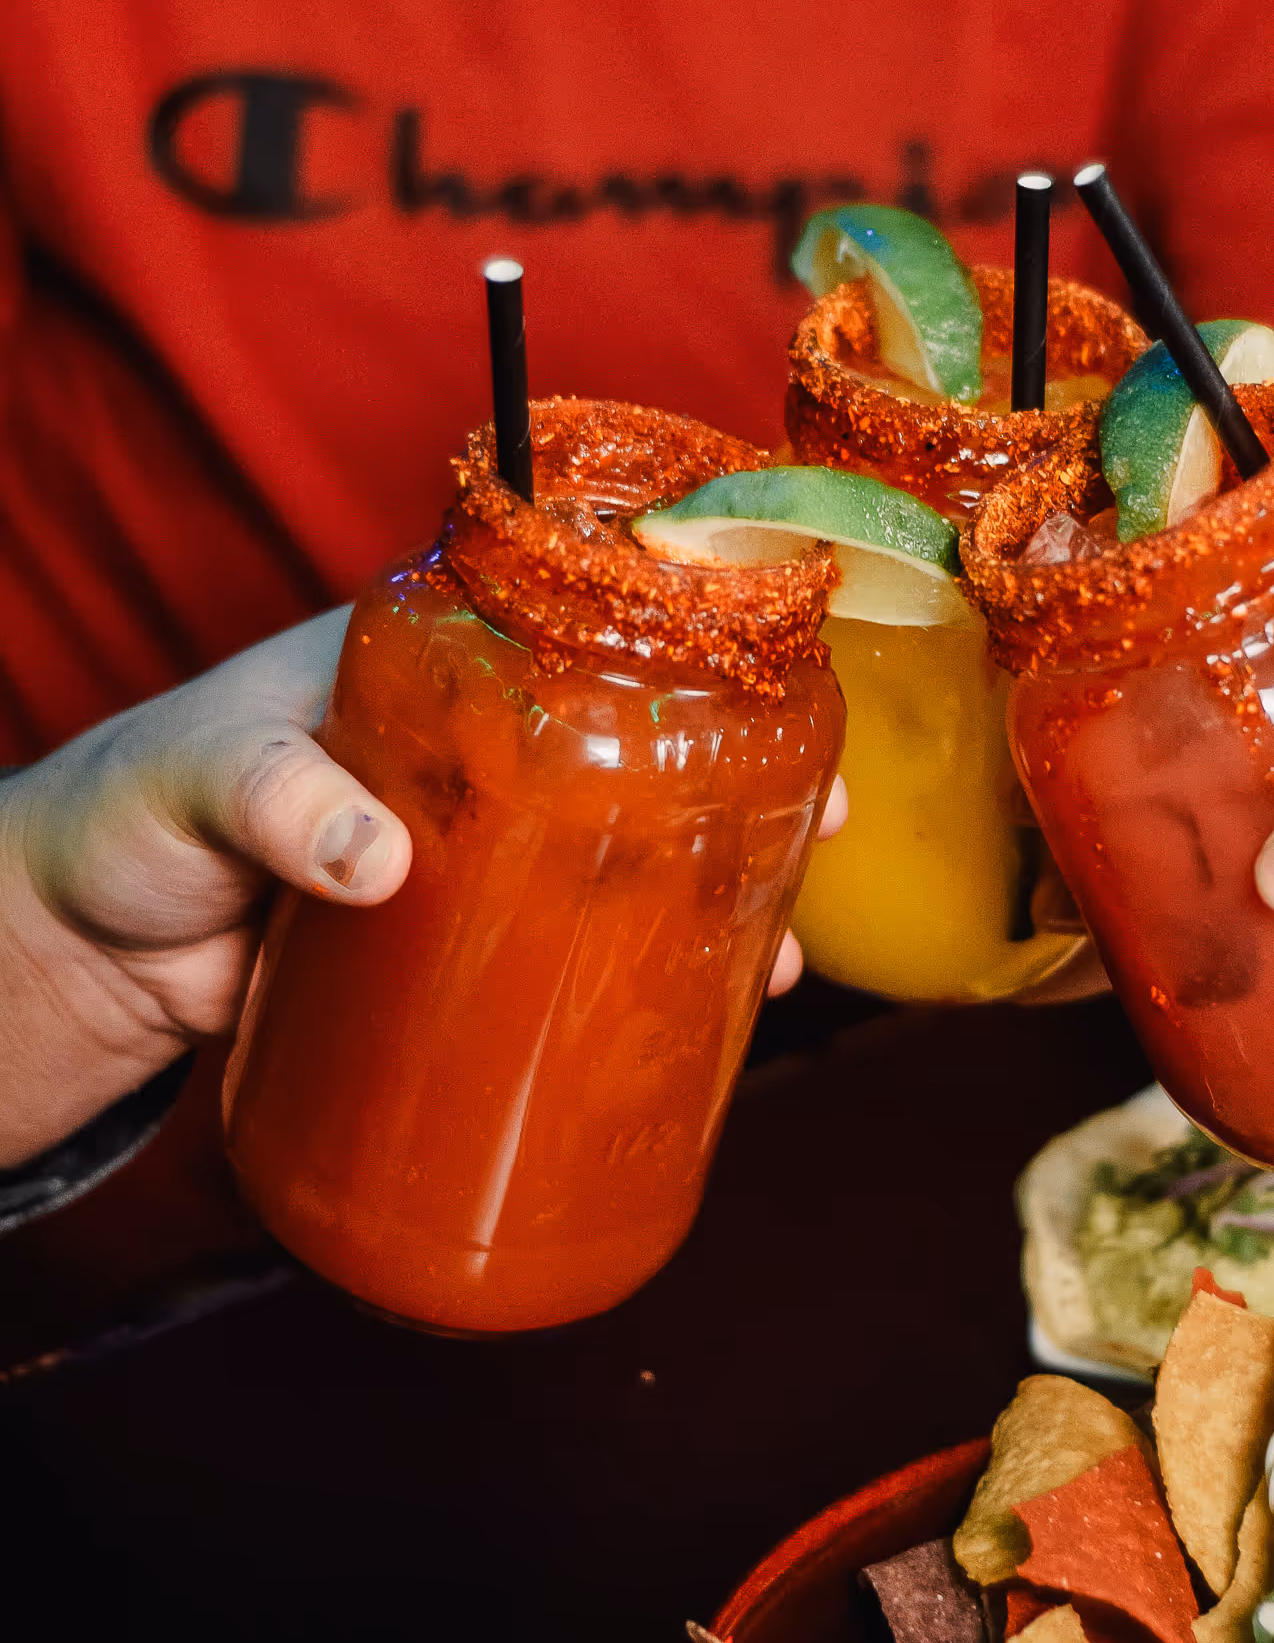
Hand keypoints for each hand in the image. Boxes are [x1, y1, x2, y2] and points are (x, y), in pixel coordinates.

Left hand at [0, 609, 846, 1157]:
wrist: (87, 944)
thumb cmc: (134, 812)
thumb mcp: (203, 776)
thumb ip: (280, 797)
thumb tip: (379, 863)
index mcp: (437, 661)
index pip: (590, 624)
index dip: (700, 653)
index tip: (780, 696)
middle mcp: (482, 744)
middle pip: (645, 750)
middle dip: (747, 789)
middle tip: (817, 838)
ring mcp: (481, 849)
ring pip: (624, 856)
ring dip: (712, 900)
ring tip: (778, 956)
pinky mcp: (462, 942)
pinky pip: (570, 947)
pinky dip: (637, 977)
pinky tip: (692, 1019)